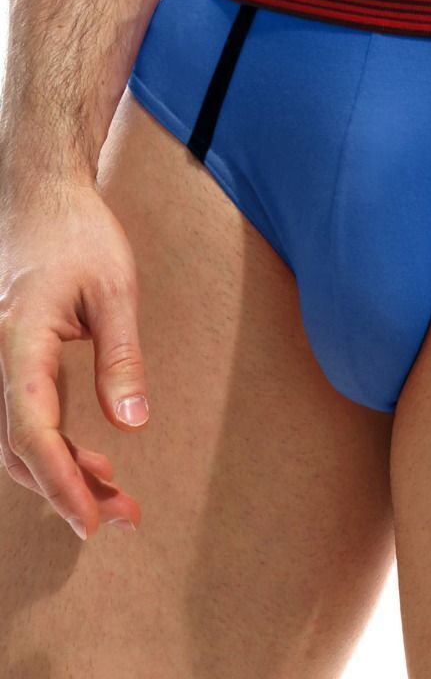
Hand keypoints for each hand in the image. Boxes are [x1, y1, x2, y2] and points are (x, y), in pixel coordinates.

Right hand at [0, 176, 147, 538]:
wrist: (39, 197)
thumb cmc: (77, 235)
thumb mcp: (115, 290)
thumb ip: (121, 357)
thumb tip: (132, 421)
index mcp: (19, 341)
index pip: (32, 432)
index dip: (60, 483)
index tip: (92, 520)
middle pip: (20, 448)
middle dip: (68, 492)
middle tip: (122, 518)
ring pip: (16, 440)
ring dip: (61, 475)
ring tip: (116, 496)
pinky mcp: (8, 360)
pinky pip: (20, 419)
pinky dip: (53, 449)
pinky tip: (92, 462)